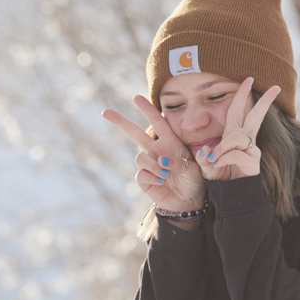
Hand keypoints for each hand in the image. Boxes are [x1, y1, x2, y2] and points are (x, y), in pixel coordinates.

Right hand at [103, 95, 205, 212]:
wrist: (188, 202)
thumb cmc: (193, 181)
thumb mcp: (194, 168)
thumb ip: (179, 162)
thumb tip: (161, 161)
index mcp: (170, 142)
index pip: (158, 122)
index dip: (147, 109)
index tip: (136, 97)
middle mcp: (156, 151)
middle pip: (134, 133)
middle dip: (120, 122)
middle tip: (105, 112)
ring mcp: (149, 164)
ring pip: (140, 157)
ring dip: (153, 166)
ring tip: (166, 175)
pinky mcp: (144, 179)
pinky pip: (141, 174)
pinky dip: (152, 178)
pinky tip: (161, 182)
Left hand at [195, 78, 279, 179]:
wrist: (230, 196)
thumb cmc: (220, 178)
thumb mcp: (207, 165)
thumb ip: (204, 157)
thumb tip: (205, 151)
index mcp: (234, 135)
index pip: (238, 110)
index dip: (242, 94)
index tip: (249, 78)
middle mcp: (245, 140)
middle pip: (255, 116)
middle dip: (264, 101)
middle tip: (275, 87)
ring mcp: (252, 151)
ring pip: (238, 137)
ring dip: (224, 146)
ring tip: (215, 159)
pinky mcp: (253, 162)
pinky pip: (237, 154)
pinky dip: (225, 158)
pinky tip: (218, 164)